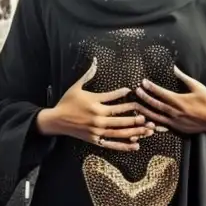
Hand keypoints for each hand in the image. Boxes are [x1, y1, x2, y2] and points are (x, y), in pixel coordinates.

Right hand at [37, 58, 155, 152]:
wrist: (56, 120)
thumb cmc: (67, 102)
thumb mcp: (76, 87)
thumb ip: (88, 74)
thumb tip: (95, 60)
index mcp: (94, 103)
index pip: (114, 99)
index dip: (125, 96)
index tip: (136, 94)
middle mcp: (97, 117)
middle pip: (120, 118)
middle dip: (136, 118)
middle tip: (149, 117)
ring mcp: (96, 130)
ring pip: (119, 132)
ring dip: (135, 131)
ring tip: (148, 131)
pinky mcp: (94, 139)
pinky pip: (111, 144)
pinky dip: (124, 145)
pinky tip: (136, 145)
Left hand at [136, 67, 205, 135]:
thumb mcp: (198, 87)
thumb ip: (184, 78)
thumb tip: (174, 68)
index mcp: (180, 100)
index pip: (162, 93)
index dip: (151, 88)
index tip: (143, 82)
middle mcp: (175, 111)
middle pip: (156, 104)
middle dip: (145, 97)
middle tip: (136, 91)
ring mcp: (174, 121)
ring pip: (155, 116)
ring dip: (144, 110)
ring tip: (135, 105)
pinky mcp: (175, 128)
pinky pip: (160, 125)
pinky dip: (151, 123)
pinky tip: (144, 120)